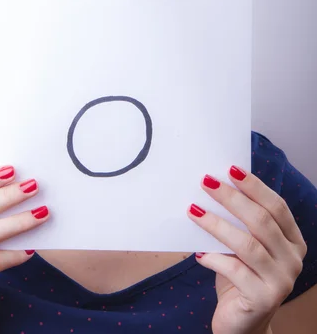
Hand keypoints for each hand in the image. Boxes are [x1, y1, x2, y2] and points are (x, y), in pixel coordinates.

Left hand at [187, 166, 306, 333]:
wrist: (242, 324)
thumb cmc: (240, 276)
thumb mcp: (244, 247)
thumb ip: (240, 223)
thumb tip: (213, 187)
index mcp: (293, 241)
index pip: (277, 206)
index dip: (254, 186)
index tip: (230, 168)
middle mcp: (293, 259)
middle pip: (262, 221)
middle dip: (231, 198)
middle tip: (206, 182)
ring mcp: (282, 281)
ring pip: (247, 244)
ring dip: (217, 224)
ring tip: (193, 211)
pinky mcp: (264, 299)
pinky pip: (235, 271)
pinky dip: (214, 258)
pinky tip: (198, 253)